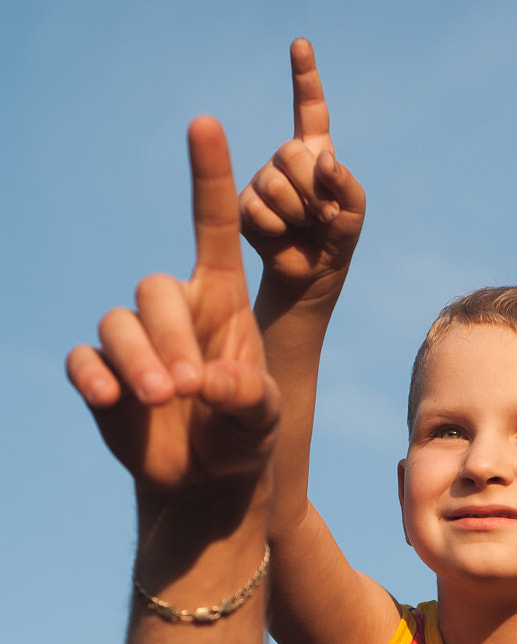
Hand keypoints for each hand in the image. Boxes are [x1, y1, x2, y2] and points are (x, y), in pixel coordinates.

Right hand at [66, 118, 278, 499]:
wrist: (208, 478)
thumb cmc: (245, 434)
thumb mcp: (263, 418)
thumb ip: (248, 396)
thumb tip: (207, 384)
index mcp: (221, 302)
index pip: (211, 228)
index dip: (208, 177)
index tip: (205, 123)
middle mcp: (174, 311)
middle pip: (154, 290)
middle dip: (171, 337)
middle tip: (192, 389)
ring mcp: (134, 341)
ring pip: (117, 324)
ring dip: (138, 360)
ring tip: (164, 401)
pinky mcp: (102, 375)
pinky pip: (83, 360)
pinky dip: (92, 376)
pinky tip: (108, 399)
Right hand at [240, 38, 365, 300]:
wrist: (312, 273)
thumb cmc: (336, 237)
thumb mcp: (354, 210)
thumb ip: (346, 182)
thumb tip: (323, 160)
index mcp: (313, 151)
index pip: (309, 109)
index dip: (305, 77)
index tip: (301, 44)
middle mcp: (284, 160)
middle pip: (293, 154)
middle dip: (313, 189)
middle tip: (322, 215)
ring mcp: (261, 180)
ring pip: (275, 183)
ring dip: (298, 211)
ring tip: (305, 225)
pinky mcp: (244, 206)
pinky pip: (260, 210)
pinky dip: (278, 227)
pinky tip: (283, 234)